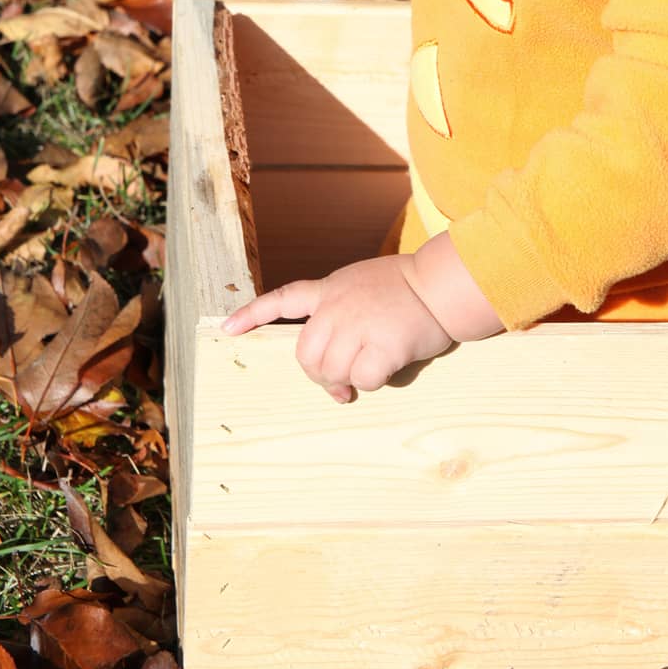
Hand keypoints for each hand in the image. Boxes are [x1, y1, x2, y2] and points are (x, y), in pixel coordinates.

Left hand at [220, 254, 454, 401]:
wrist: (441, 286)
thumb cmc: (407, 289)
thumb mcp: (362, 285)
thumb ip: (340, 316)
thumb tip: (336, 374)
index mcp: (330, 289)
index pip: (283, 299)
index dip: (252, 314)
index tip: (226, 329)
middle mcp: (337, 306)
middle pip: (305, 356)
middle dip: (320, 375)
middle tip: (340, 383)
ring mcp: (358, 325)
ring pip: (331, 372)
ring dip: (348, 380)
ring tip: (370, 369)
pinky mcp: (381, 345)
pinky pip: (363, 380)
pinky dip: (372, 382)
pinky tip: (389, 365)